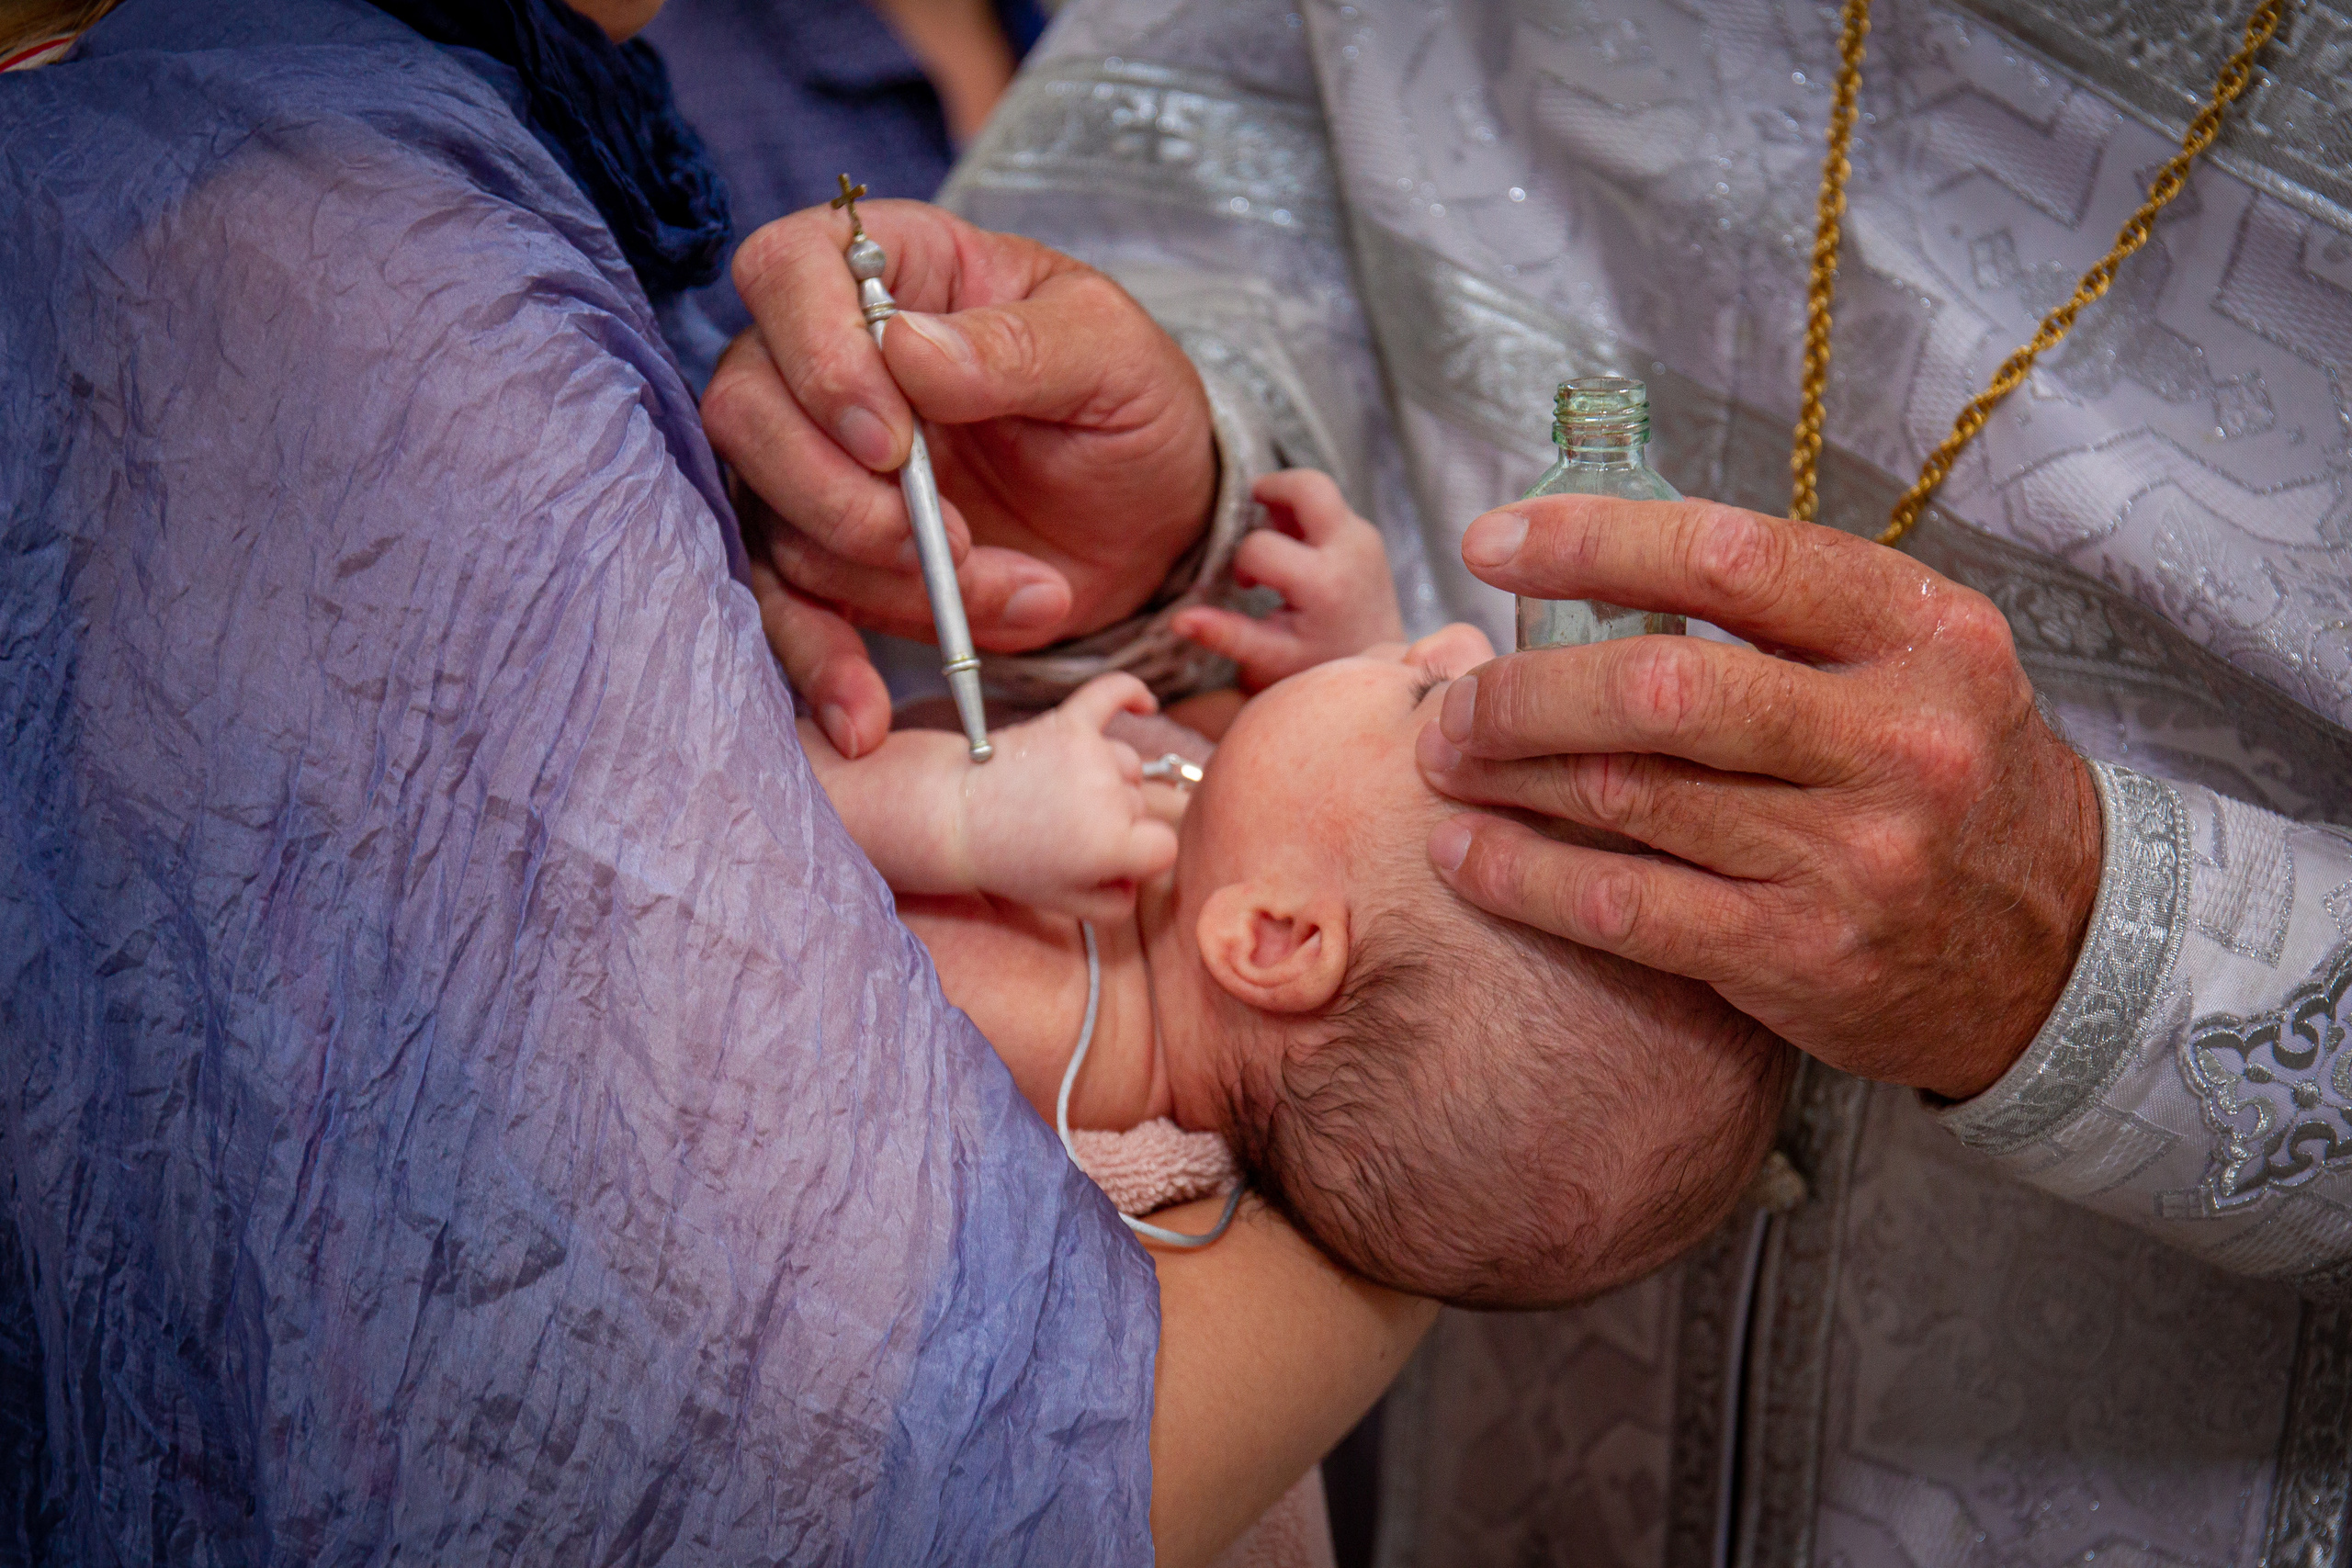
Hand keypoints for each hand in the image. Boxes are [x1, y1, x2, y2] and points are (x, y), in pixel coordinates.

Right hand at [703, 200, 1217, 757]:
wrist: (1151, 526)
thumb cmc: (1131, 411)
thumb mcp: (1113, 358)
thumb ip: (1017, 347)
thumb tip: (907, 350)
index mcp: (896, 271)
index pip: (789, 269)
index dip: (819, 355)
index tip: (893, 440)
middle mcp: (826, 359)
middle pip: (748, 407)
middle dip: (845, 495)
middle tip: (953, 539)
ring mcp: (815, 464)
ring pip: (775, 519)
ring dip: (889, 580)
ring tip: (1013, 590)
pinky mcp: (829, 561)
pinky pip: (785, 611)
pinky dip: (821, 666)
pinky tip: (862, 716)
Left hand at [963, 674, 1180, 921]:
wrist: (956, 816)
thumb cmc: (1010, 861)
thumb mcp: (1066, 904)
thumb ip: (1116, 904)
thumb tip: (1139, 881)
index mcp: (1112, 845)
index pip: (1163, 848)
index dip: (1141, 858)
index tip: (1111, 861)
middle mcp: (1108, 795)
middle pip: (1140, 806)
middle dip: (1114, 822)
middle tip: (1065, 832)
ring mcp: (1090, 754)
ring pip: (1128, 766)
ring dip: (1107, 780)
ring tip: (1062, 796)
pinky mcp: (1069, 723)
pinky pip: (1111, 694)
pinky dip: (1129, 694)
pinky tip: (1146, 704)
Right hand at [1170, 470, 1403, 691]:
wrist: (1379, 666)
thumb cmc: (1318, 665)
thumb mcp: (1269, 658)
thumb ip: (1226, 635)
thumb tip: (1177, 621)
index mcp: (1324, 584)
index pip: (1261, 546)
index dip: (1242, 561)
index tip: (1247, 585)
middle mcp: (1351, 551)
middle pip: (1309, 485)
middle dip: (1270, 487)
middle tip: (1249, 509)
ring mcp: (1364, 538)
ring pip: (1319, 487)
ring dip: (1286, 499)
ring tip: (1272, 535)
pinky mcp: (1368, 535)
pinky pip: (1330, 504)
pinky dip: (1303, 514)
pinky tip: (1293, 547)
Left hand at [1417, 496, 2101, 1101]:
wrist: (2063, 951)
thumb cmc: (1952, 782)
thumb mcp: (1914, 666)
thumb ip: (1786, 618)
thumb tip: (1598, 565)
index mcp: (1922, 633)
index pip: (1729, 557)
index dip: (1590, 542)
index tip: (1493, 541)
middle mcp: (1894, 739)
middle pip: (1660, 687)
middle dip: (1527, 686)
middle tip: (1456, 696)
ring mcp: (1851, 854)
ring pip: (1627, 795)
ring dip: (1507, 774)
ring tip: (1445, 759)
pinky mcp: (1802, 955)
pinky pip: (1624, 908)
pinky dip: (1523, 876)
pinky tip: (1464, 854)